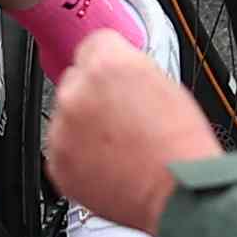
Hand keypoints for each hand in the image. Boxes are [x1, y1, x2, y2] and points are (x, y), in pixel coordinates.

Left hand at [44, 34, 216, 236]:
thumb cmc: (180, 146)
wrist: (176, 192)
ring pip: (66, 115)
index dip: (109, 62)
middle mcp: (78, 93)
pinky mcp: (57, 162)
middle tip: (122, 118)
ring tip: (119, 146)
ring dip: (84, 126)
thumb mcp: (166, 85)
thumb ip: (130, 69)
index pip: (94, 43)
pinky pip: (61, 149)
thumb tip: (118, 71)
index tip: (114, 77)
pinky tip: (107, 163)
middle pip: (76, 79)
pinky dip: (78, 155)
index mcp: (108, 66)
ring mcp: (63, 130)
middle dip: (94, 95)